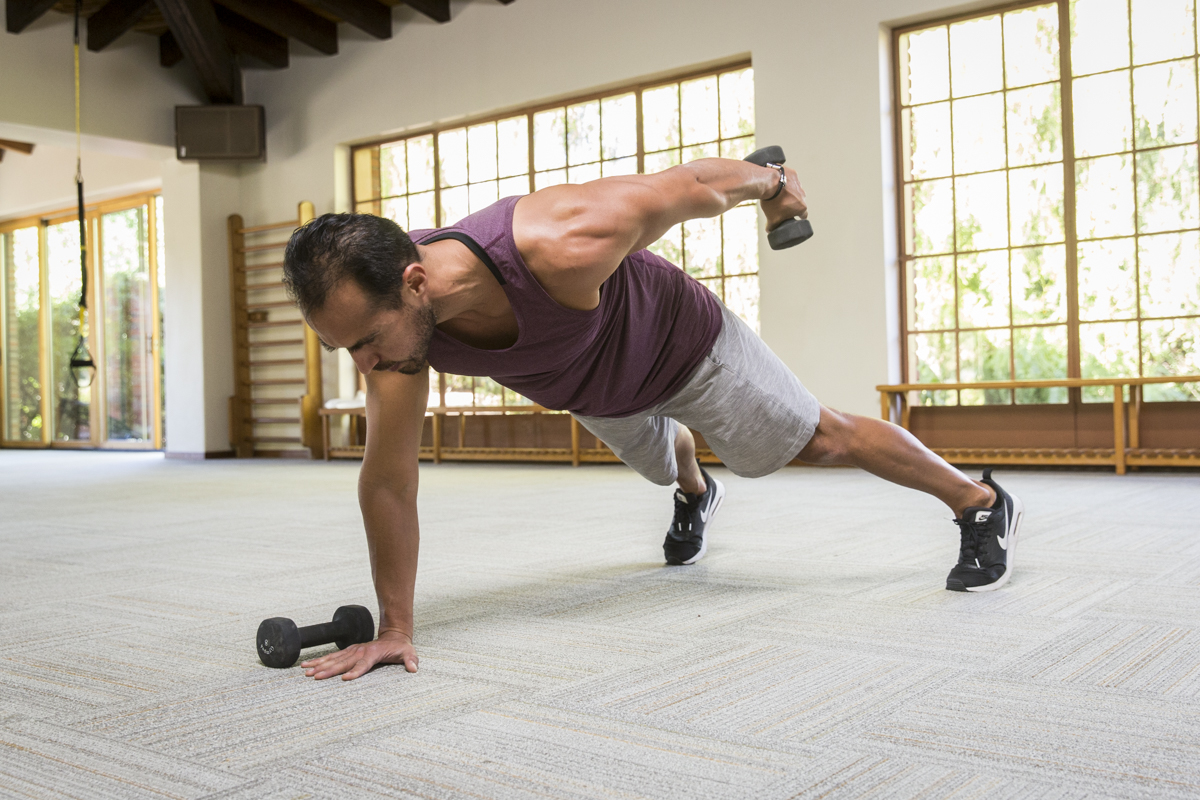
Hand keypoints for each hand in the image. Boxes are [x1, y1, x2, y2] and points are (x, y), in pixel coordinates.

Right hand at [301, 630, 417, 680]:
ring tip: (306, 671)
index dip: (356, 671)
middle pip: (343, 662)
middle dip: (328, 670)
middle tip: (315, 677)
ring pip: (334, 659)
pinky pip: (332, 657)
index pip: (363, 664)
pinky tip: (308, 666)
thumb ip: (411, 660)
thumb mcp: (409, 653)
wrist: (394, 635)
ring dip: (319, 665)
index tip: (346, 678)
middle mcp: (360, 651)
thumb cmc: (400, 647)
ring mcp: (353, 651)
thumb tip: (414, 668)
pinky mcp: (348, 652)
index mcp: (373, 653)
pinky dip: (319, 661)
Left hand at [761, 165, 807, 231]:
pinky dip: (785, 181)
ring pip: (796, 190)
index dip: (799, 217)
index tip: (795, 217)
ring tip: (779, 194)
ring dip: (790, 192)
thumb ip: (772, 227)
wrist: (769, 183)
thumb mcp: (772, 218)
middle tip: (783, 205)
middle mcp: (803, 195)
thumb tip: (770, 230)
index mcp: (801, 207)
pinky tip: (778, 183)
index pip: (804, 215)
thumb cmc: (772, 201)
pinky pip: (791, 179)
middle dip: (793, 204)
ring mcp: (799, 183)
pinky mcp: (793, 174)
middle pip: (800, 202)